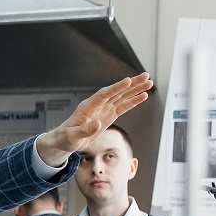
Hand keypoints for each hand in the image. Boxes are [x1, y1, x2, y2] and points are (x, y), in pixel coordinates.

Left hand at [36, 73, 152, 165]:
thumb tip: (98, 124)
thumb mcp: (73, 137)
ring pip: (122, 97)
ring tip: (149, 83)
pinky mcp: (109, 115)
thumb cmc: (66, 138)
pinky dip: (133, 101)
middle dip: (131, 84)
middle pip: (117, 92)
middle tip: (146, 76)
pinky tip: (143, 95)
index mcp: (88, 107)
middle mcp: (97, 105)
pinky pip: (123, 106)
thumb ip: (84, 130)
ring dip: (136, 90)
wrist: (65, 140)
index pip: (104, 94)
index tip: (128, 81)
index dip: (116, 88)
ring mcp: (104, 109)